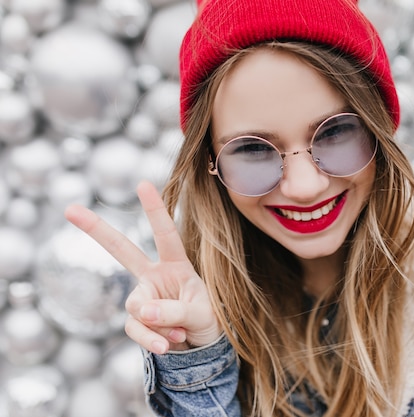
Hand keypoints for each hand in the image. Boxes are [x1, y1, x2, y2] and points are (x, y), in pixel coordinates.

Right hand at [65, 181, 221, 353]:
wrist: (201, 347)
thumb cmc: (206, 320)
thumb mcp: (201, 313)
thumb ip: (174, 311)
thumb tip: (141, 312)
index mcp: (176, 265)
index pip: (165, 234)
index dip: (155, 210)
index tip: (143, 184)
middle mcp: (155, 276)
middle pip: (121, 249)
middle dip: (96, 229)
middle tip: (69, 208)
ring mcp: (142, 298)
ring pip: (138, 308)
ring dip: (161, 325)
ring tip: (182, 332)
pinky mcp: (136, 320)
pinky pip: (136, 329)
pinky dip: (152, 340)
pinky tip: (168, 345)